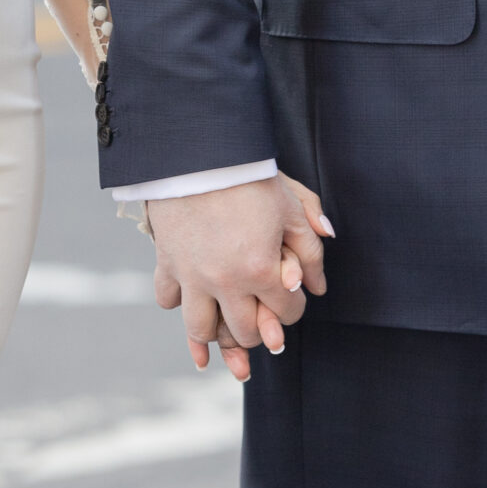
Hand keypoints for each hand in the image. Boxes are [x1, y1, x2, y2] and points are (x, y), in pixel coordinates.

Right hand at [149, 173, 331, 381]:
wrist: (199, 152)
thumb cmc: (249, 177)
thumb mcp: (290, 207)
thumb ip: (310, 249)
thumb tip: (318, 287)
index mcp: (260, 269)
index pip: (287, 311)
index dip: (296, 306)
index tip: (293, 294)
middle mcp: (224, 281)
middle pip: (246, 332)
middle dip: (261, 329)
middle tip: (263, 316)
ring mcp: (192, 276)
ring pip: (202, 330)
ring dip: (217, 335)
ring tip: (225, 331)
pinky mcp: (167, 263)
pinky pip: (168, 300)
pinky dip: (178, 303)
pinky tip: (190, 304)